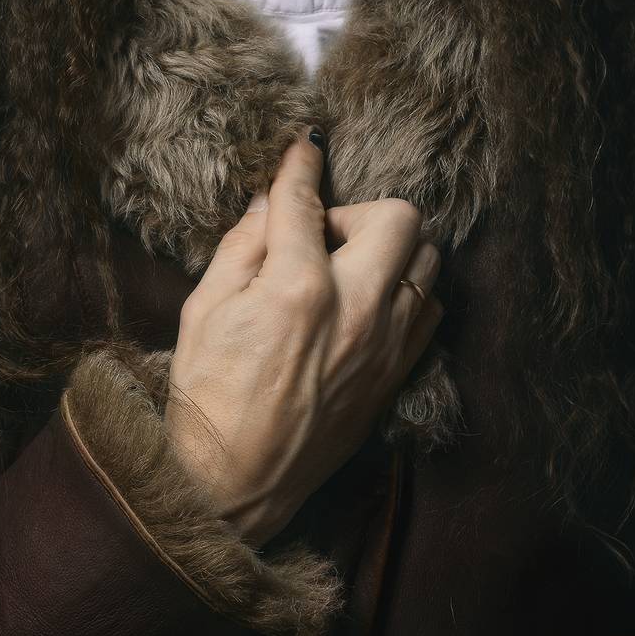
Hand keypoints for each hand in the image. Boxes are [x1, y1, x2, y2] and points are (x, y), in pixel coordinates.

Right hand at [163, 128, 443, 546]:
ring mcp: (385, 346)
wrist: (231, 487)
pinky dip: (406, 292)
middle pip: (400, 218)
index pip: (309, 201)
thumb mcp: (204, 308)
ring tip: (346, 269)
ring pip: (428, 262)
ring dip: (392, 250)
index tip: (305, 148)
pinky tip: (365, 304)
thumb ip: (243, 243)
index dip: (302, 166)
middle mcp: (356, 311)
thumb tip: (272, 199)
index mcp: (299, 289)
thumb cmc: (207, 398)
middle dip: (360, 210)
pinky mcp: (396, 377)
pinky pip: (430, 311)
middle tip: (320, 236)